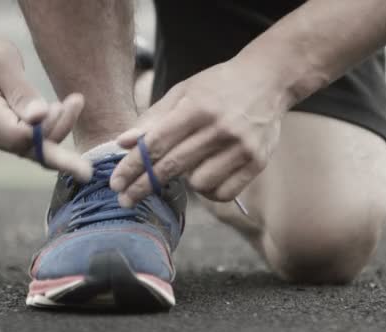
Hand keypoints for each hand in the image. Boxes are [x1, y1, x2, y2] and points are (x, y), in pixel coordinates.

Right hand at [0, 31, 91, 181]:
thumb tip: (40, 118)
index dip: (50, 128)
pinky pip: (28, 142)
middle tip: (78, 102)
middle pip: (30, 149)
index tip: (69, 104)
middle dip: (61, 130)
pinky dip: (48, 130)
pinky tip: (58, 110)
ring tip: (72, 102)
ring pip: (32, 148)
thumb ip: (20, 91)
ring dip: (57, 129)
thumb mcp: (1, 61)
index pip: (21, 136)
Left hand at [111, 60, 289, 206]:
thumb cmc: (219, 85)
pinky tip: (207, 176)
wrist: (269, 79)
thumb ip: (153, 118)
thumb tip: (123, 143)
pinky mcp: (258, 162)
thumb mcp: (184, 91)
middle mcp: (220, 129)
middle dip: (142, 186)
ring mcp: (241, 147)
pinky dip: (210, 190)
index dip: (132, 167)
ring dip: (186, 181)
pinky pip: (224, 192)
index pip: (156, 144)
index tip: (116, 184)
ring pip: (198, 184)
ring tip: (191, 165)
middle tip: (125, 199)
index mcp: (197, 108)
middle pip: (172, 167)